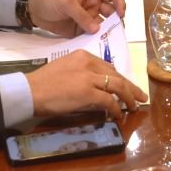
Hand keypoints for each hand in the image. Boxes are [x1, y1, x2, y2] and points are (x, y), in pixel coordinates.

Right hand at [23, 49, 145, 117]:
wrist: (30, 90)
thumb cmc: (43, 83)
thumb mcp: (65, 69)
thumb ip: (81, 73)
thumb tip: (93, 87)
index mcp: (83, 55)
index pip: (108, 67)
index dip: (119, 78)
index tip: (125, 86)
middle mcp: (89, 63)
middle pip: (117, 75)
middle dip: (130, 87)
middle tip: (140, 96)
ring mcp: (90, 78)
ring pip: (118, 86)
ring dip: (129, 98)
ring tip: (135, 106)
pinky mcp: (89, 93)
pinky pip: (110, 101)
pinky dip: (117, 109)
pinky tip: (119, 115)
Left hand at [25, 0, 124, 34]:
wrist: (34, 10)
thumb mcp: (65, 2)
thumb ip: (81, 15)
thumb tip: (96, 29)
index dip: (120, 2)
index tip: (121, 14)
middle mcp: (93, 5)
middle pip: (111, 12)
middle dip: (115, 21)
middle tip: (117, 33)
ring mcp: (87, 19)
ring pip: (102, 26)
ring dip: (106, 33)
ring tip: (108, 42)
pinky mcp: (80, 31)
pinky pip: (91, 36)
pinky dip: (95, 41)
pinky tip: (97, 47)